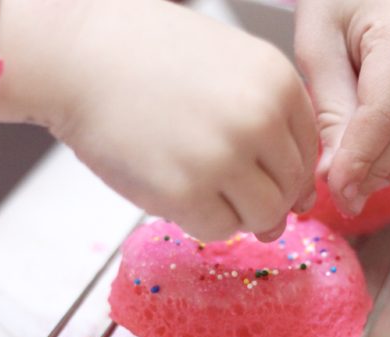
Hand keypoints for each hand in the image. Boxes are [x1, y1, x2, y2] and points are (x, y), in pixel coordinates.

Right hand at [46, 0, 317, 240]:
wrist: (80, 54)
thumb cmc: (150, 58)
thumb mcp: (233, 68)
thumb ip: (272, 126)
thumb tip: (298, 205)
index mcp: (279, 84)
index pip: (309, 152)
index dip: (284, 170)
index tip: (256, 169)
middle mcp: (260, 120)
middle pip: (291, 190)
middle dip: (264, 196)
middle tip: (222, 181)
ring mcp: (224, 159)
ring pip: (263, 216)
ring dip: (237, 211)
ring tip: (199, 182)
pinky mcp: (185, 193)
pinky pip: (219, 228)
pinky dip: (202, 219)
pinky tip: (175, 186)